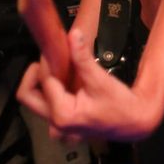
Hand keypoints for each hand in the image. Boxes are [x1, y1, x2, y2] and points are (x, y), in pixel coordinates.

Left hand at [16, 29, 159, 141]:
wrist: (134, 122)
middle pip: (29, 96)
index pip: (45, 81)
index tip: (55, 47)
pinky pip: (47, 108)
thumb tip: (73, 34)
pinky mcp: (62, 128)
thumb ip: (83, 57)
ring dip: (42, 85)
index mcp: (63, 115)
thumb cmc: (120, 104)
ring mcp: (58, 129)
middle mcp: (56, 126)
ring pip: (36, 103)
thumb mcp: (100, 79)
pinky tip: (65, 82)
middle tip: (50, 60)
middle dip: (35, 75)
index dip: (49, 61)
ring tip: (58, 70)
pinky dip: (51, 93)